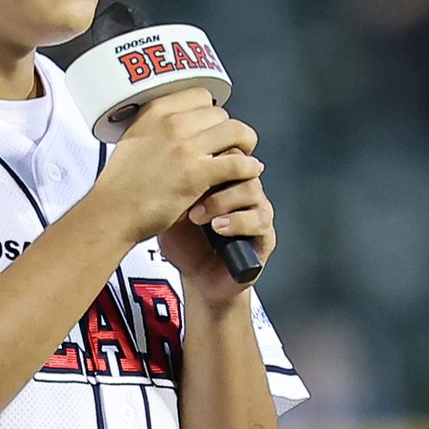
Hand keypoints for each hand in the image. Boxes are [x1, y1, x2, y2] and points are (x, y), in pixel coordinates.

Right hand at [92, 87, 261, 245]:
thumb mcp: (134, 137)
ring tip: (245, 156)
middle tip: (230, 146)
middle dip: (228, 130)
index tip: (213, 126)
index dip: (212, 112)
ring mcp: (185, 148)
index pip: (201, 95)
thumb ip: (159, 126)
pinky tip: (249, 172)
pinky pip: (238, 163)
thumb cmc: (122, 183)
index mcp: (156, 111)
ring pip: (235, 132)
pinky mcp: (197, 174)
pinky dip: (249, 167)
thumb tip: (187, 123)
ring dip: (245, 144)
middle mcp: (172, 123)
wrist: (113, 211)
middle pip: (221, 114)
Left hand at [158, 160, 275, 307]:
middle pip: (242, 164)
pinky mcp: (265, 235)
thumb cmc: (185, 243)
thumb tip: (164, 156)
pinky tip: (218, 227)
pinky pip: (260, 219)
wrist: (197, 279)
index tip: (187, 166)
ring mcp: (256, 210)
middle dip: (216, 175)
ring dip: (222, 201)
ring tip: (199, 216)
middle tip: (192, 189)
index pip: (225, 149)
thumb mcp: (170, 207)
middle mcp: (242, 190)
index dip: (210, 156)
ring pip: (251, 189)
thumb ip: (173, 182)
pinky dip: (237, 222)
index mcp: (222, 177)